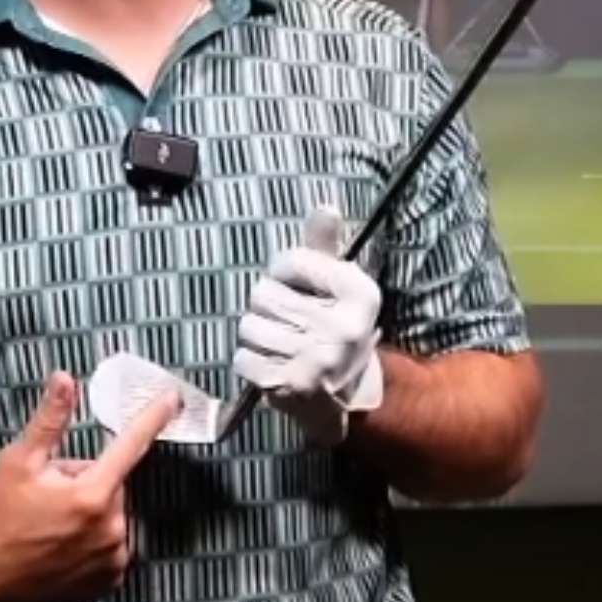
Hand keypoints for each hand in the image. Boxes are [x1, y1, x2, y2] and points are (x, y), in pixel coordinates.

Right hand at [0, 372, 178, 601]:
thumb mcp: (16, 463)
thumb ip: (48, 421)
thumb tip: (65, 380)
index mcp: (92, 494)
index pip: (131, 445)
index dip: (152, 418)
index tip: (172, 399)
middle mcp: (112, 526)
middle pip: (112, 484)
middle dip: (86, 482)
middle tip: (49, 494)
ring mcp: (113, 557)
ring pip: (112, 515)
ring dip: (90, 512)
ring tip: (53, 525)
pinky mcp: (110, 579)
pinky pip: (111, 546)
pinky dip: (93, 541)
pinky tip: (63, 546)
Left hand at [234, 207, 383, 444]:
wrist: (346, 396)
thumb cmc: (333, 327)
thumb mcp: (337, 285)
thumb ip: (324, 246)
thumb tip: (325, 206)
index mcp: (359, 293)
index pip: (289, 261)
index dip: (282, 273)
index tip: (297, 288)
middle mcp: (343, 326)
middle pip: (263, 294)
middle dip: (267, 307)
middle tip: (289, 323)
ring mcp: (316, 358)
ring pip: (248, 326)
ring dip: (257, 335)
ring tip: (281, 345)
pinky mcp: (290, 384)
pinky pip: (242, 358)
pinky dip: (250, 362)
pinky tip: (274, 365)